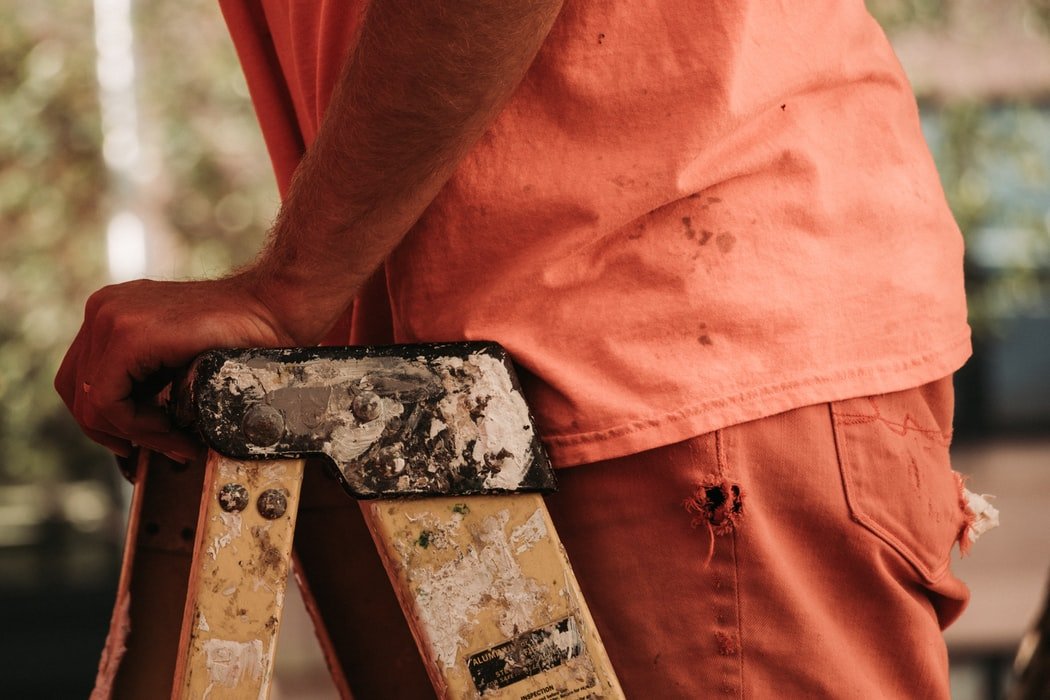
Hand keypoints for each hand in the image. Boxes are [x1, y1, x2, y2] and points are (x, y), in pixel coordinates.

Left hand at [55, 274, 297, 461]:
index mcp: (113, 311)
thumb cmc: (243, 335)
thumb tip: (125, 432)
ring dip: (131, 432)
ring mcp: (111, 316)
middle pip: (76, 389)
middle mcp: (103, 308)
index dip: (109, 419)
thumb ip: (146, 380)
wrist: (276, 309)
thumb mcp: (176, 357)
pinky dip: (137, 426)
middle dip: (112, 430)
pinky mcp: (128, 334)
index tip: (150, 438)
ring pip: (89, 400)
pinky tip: (172, 432)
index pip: (83, 378)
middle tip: (154, 447)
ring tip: (171, 442)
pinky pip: (108, 400)